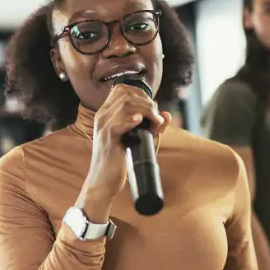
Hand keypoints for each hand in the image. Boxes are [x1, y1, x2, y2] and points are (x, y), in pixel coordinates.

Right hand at [82, 84, 170, 204]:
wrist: (103, 181)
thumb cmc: (119, 159)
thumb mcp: (135, 138)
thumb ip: (150, 126)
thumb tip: (167, 115)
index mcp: (106, 113)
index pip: (122, 89)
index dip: (141, 93)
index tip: (152, 106)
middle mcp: (103, 116)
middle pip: (126, 94)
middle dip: (147, 102)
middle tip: (156, 117)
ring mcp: (104, 127)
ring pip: (126, 106)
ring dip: (146, 110)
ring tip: (155, 122)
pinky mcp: (108, 140)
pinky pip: (118, 124)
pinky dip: (131, 121)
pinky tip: (140, 122)